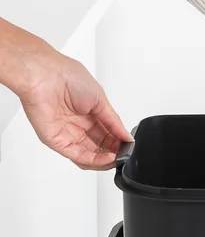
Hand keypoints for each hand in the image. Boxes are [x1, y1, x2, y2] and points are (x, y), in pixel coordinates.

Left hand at [0, 18, 131, 170]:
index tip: (129, 147)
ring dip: (106, 161)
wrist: (44, 75)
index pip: (108, 136)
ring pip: (89, 156)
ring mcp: (67, 135)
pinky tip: (108, 158)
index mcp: (89, 114)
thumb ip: (114, 122)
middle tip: (125, 155)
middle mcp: (78, 126)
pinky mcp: (57, 141)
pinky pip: (78, 156)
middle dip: (114, 153)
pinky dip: (95, 160)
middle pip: (99, 148)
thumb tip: (127, 138)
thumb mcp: (101, 100)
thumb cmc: (67, 77)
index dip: (119, 143)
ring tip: (118, 158)